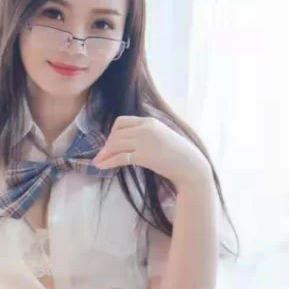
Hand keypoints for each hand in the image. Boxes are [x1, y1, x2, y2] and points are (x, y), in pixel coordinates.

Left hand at [92, 116, 210, 188]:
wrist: (191, 166)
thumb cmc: (180, 155)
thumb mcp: (163, 137)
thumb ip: (149, 134)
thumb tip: (133, 141)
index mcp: (150, 121)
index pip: (122, 122)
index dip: (112, 132)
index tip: (110, 143)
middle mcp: (145, 128)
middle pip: (116, 133)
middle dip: (106, 145)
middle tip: (100, 155)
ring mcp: (144, 141)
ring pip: (115, 144)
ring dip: (104, 154)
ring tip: (97, 162)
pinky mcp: (143, 156)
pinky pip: (120, 157)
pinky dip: (108, 162)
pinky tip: (102, 166)